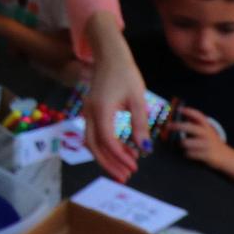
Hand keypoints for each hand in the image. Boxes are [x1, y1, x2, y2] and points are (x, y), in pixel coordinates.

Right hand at [84, 30, 151, 180]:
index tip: (135, 165)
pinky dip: (106, 146)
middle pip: (93, 145)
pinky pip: (94, 134)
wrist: (110, 57)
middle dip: (109, 163)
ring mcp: (88, 112)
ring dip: (106, 157)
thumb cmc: (126, 74)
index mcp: (101, 110)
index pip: (107, 140)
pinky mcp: (92, 111)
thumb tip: (145, 149)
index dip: (119, 156)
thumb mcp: (138, 99)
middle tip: (126, 176)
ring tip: (125, 167)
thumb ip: (140, 124)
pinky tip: (123, 150)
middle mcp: (90, 113)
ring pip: (91, 142)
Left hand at [173, 106, 225, 167]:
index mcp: (206, 127)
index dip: (188, 111)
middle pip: (190, 127)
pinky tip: (189, 153)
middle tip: (168, 126)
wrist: (226, 156)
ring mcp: (207, 145)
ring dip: (182, 144)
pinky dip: (187, 154)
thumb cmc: (211, 142)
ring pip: (186, 142)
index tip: (179, 109)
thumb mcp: (206, 131)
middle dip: (177, 126)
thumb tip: (182, 112)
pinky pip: (190, 153)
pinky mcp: (206, 155)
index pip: (198, 116)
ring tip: (183, 145)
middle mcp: (207, 134)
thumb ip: (195, 123)